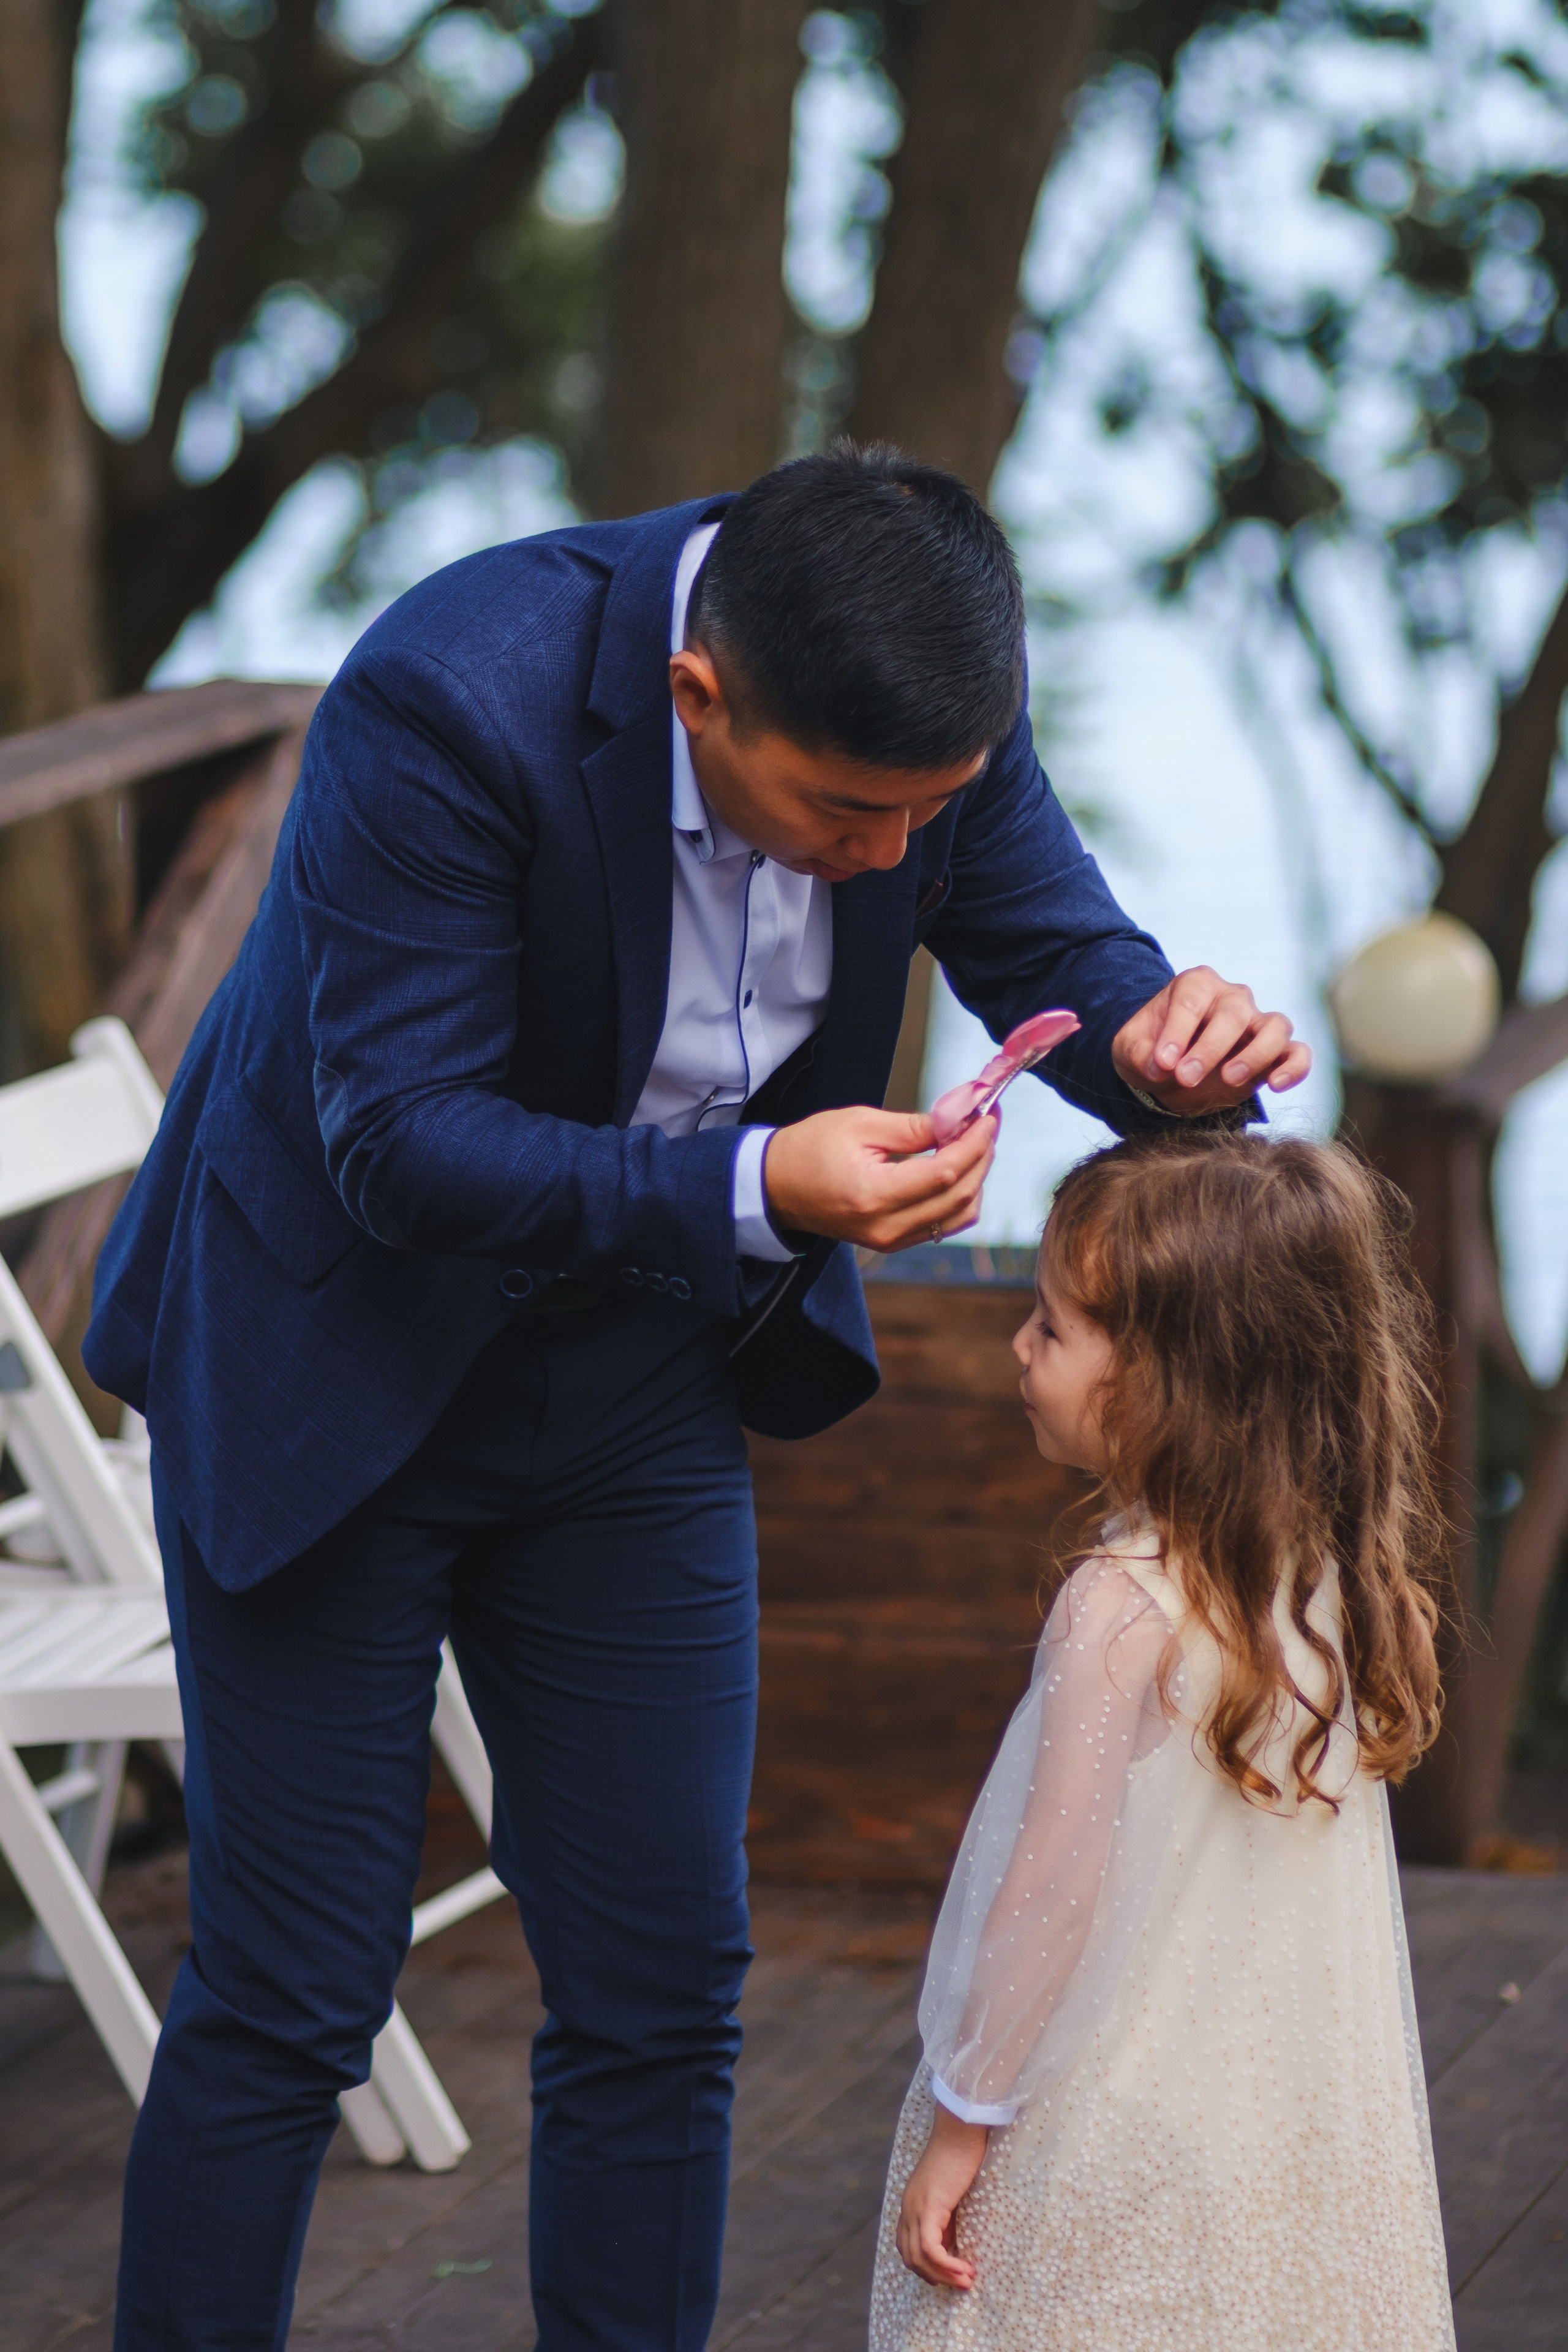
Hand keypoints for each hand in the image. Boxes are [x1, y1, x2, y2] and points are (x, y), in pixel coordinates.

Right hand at [764, 1107, 996, 1252]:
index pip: (945, 1173)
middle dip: (982, 1156)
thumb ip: (913, 1127)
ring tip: (976, 1142)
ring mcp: (891, 1240)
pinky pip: (943, 1225)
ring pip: (959, 1216)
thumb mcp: (859, 1124)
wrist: (776, 1187)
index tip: (989, 1115)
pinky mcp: (893, 1242)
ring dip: (977, 1178)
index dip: (975, 1143)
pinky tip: (959, 1167)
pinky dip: (960, 1197)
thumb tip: (959, 1121)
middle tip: (988, 1123)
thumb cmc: (810, 1148)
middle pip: (960, 1196)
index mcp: (874, 1194)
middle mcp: (887, 1226)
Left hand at [895, 2106, 987, 2289]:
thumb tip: (954, 2242)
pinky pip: (930, 2249)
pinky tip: (964, 2269)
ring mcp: (915, 2207)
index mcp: (911, 2203)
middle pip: (910, 2257)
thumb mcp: (950, 2191)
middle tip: (961, 2283)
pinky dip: (946, 2265)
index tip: (949, 2274)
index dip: (925, 2267)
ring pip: (918, 2258)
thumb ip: (946, 2213)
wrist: (960, 2129)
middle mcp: (907, 2207)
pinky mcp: (929, 2207)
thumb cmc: (962, 2154)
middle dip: (935, 2277)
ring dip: (943, 2276)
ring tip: (966, 2280)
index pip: (906, 2247)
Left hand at [1113, 967, 1311, 1116]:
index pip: (1191, 1001)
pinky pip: (1297, 1052)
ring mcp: (1257, 1022)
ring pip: (1274, 1027)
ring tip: (1230, 1079)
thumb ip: (1140, 1054)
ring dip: (1256, 1054)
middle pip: (1234, 1013)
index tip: (1163, 1062)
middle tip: (1186, 1077)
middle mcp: (1231, 997)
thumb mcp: (1130, 1050)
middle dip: (1210, 1047)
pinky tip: (1275, 1086)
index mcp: (1195, 985)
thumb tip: (1159, 1066)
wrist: (1171, 1071)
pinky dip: (1294, 1067)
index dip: (1177, 1032)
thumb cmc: (1152, 1051)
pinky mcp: (1275, 1052)